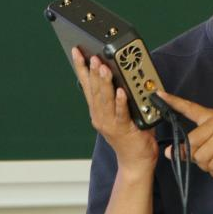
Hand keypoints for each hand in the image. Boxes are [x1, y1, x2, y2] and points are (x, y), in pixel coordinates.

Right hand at [70, 47, 157, 172]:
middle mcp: (100, 116)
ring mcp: (110, 123)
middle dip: (92, 71)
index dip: (81, 68)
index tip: (77, 51)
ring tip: (103, 67)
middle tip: (92, 55)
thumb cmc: (130, 135)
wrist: (135, 162)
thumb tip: (118, 73)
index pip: (86, 85)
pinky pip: (121, 113)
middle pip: (94, 90)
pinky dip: (120, 101)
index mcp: (97, 110)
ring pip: (105, 99)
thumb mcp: (119, 113)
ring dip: (104, 82)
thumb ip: (116, 96)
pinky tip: (121, 91)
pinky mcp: (123, 129)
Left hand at [155, 91, 212, 182]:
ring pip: (200, 156)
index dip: (174, 102)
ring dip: (209, 166)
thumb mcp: (212, 148)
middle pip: (191, 143)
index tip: (159, 94)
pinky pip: (212, 165)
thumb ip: (192, 148)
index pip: (190, 109)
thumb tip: (170, 153)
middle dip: (198, 158)